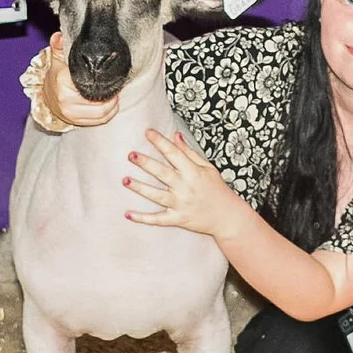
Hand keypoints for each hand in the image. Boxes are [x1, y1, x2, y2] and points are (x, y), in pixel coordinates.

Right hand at [42, 36, 119, 126]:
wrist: (45, 97)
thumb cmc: (55, 77)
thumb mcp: (57, 59)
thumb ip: (59, 46)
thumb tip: (59, 36)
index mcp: (63, 81)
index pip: (91, 82)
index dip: (106, 79)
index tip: (113, 74)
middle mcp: (66, 99)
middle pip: (99, 100)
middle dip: (112, 94)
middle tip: (117, 85)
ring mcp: (71, 113)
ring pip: (101, 113)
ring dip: (113, 105)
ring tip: (116, 94)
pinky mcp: (75, 122)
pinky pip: (98, 121)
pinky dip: (108, 114)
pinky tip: (111, 105)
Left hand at [125, 129, 246, 238]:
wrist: (227, 217)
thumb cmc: (218, 190)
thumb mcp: (207, 168)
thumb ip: (189, 152)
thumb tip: (175, 135)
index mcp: (193, 173)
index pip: (174, 154)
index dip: (160, 142)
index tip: (147, 132)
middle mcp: (186, 188)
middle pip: (163, 173)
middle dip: (146, 163)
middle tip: (131, 154)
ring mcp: (181, 205)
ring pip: (157, 196)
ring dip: (140, 188)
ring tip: (125, 180)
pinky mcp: (178, 219)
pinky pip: (158, 220)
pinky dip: (143, 218)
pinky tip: (127, 214)